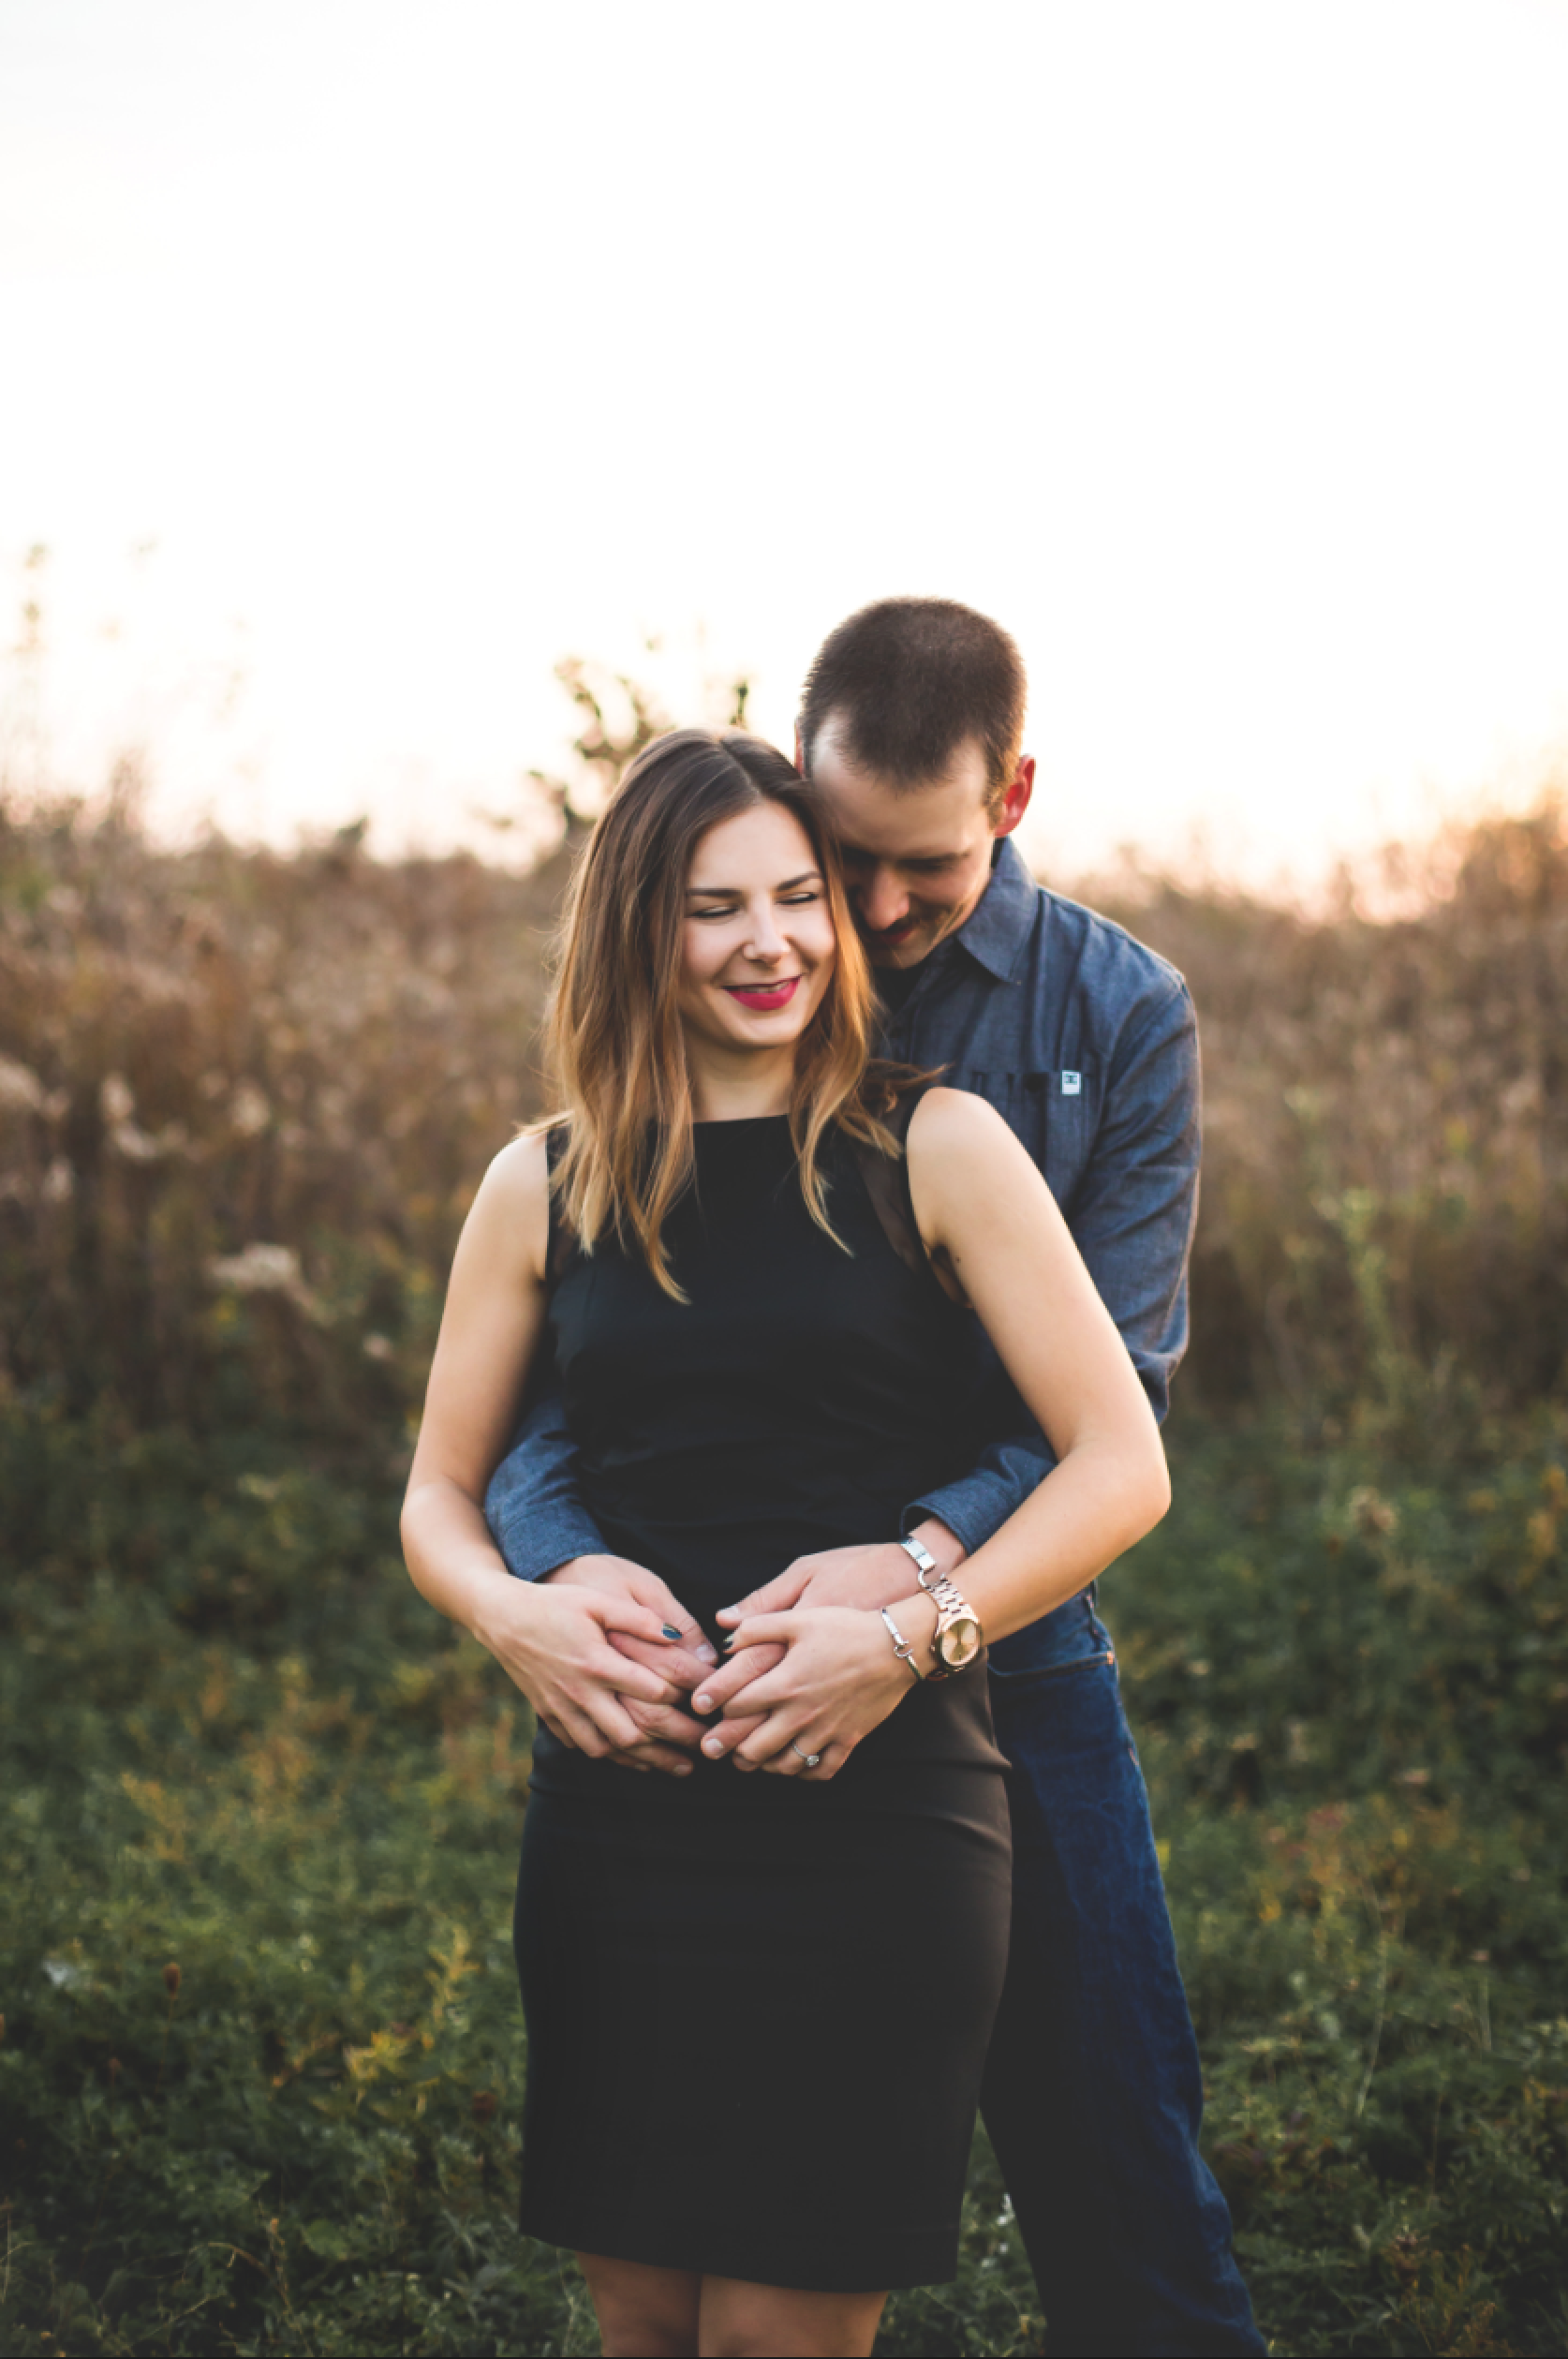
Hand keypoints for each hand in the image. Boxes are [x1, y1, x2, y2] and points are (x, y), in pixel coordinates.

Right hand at [542, 1554, 716, 1774]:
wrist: (503, 1617)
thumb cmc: (555, 1603)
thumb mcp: (598, 1601)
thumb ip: (639, 1619)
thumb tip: (678, 1637)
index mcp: (598, 1663)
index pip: (651, 1692)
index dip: (683, 1700)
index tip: (706, 1705)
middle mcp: (581, 1693)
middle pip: (633, 1733)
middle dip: (671, 1746)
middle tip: (702, 1751)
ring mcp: (563, 1708)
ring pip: (606, 1748)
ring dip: (643, 1761)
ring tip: (674, 1766)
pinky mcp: (550, 1714)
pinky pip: (582, 1746)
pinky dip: (609, 1755)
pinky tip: (629, 1757)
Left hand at [711, 1605, 927, 1781]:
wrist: (896, 1646)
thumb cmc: (847, 1627)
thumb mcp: (800, 1617)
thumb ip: (759, 1625)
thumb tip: (726, 1633)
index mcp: (785, 1684)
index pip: (737, 1706)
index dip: (715, 1708)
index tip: (702, 1709)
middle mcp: (801, 1714)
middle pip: (754, 1747)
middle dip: (730, 1750)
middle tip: (715, 1748)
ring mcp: (826, 1731)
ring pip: (785, 1765)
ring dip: (763, 1765)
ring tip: (751, 1759)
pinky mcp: (849, 1739)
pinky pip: (823, 1771)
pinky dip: (805, 1773)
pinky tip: (795, 1764)